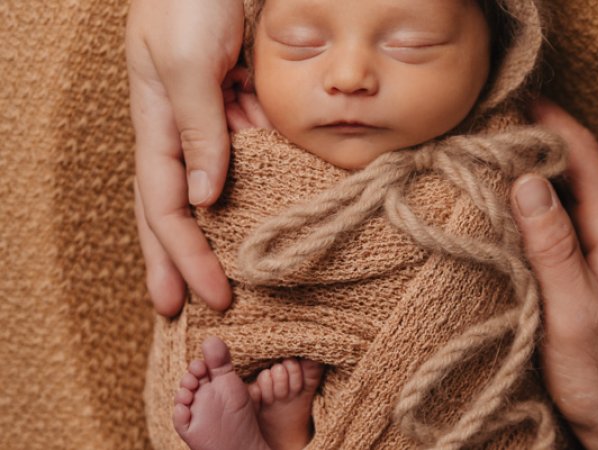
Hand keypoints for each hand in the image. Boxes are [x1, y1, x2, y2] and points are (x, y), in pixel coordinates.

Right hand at [126, 0, 244, 315]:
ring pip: (208, 191)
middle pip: (173, 211)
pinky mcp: (237, 108)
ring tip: (223, 277)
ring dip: (214, 235)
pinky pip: (245, 158)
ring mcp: (209, 122)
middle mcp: (180, 133)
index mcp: (156, 127)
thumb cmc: (190, 3)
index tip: (213, 296)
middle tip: (193, 309)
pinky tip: (262, 215)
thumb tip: (204, 199)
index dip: (185, 257)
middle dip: (179, 263)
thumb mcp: (189, 67)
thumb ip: (198, 132)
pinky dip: (254, 190)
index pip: (166, 209)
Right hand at [510, 100, 597, 448]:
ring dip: (526, 175)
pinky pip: (557, 223)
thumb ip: (554, 246)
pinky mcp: (586, 270)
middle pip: (572, 169)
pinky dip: (528, 208)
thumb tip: (524, 183)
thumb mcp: (576, 310)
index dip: (549, 123)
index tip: (509, 100)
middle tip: (482, 128)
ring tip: (481, 160)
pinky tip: (499, 211)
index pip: (585, 156)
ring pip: (562, 195)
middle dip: (530, 143)